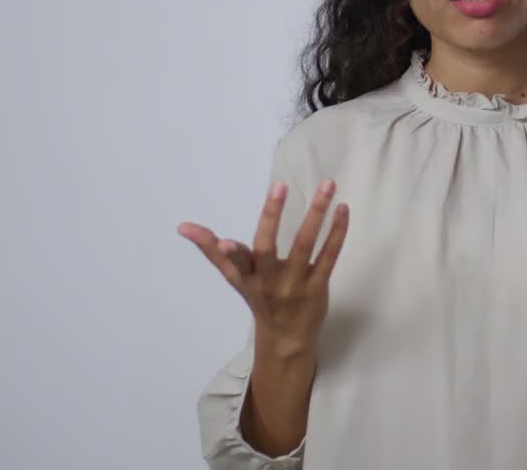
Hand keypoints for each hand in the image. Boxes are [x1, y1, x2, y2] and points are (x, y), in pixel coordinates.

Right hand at [178, 178, 348, 356]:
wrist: (287, 340)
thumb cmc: (259, 299)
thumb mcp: (235, 277)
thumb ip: (212, 250)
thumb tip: (183, 227)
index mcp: (246, 277)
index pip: (233, 264)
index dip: (227, 253)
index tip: (223, 242)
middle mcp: (268, 281)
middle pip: (267, 249)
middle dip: (272, 217)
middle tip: (279, 186)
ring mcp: (295, 284)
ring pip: (305, 245)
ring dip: (316, 213)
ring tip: (327, 185)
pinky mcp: (318, 286)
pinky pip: (329, 256)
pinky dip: (336, 232)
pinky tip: (342, 209)